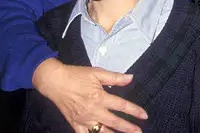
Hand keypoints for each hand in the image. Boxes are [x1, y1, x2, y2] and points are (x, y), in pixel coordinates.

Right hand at [32, 58, 146, 132]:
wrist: (55, 82)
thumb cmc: (77, 75)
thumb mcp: (97, 73)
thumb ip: (115, 77)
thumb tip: (131, 78)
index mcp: (100, 97)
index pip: (121, 106)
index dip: (134, 111)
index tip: (144, 115)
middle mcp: (93, 111)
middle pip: (114, 122)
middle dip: (128, 128)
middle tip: (139, 131)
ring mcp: (83, 120)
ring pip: (101, 132)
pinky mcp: (75, 124)